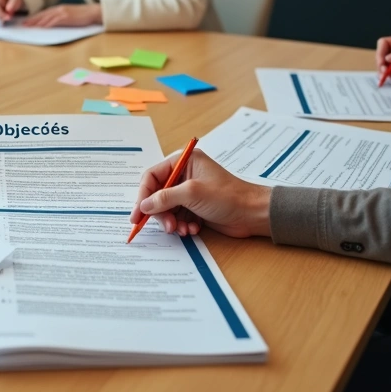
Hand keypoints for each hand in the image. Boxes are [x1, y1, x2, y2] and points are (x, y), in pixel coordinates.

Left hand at [22, 4, 101, 27]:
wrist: (94, 12)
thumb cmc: (84, 16)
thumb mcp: (70, 16)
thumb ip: (61, 18)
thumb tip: (53, 24)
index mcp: (59, 8)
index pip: (44, 13)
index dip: (35, 17)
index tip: (27, 22)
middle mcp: (59, 9)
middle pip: (42, 15)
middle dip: (32, 20)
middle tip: (23, 25)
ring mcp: (62, 12)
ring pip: (46, 18)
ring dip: (36, 23)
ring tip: (28, 27)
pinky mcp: (66, 17)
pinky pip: (53, 21)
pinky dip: (46, 24)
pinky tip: (41, 28)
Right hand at [131, 148, 271, 238]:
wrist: (253, 213)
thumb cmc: (227, 196)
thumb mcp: (192, 194)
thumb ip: (164, 198)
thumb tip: (143, 205)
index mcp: (183, 161)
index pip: (152, 176)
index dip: (143, 195)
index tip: (137, 213)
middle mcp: (184, 174)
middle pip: (157, 194)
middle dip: (160, 212)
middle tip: (166, 226)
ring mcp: (189, 191)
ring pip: (167, 208)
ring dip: (172, 221)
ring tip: (182, 229)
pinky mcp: (195, 206)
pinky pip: (178, 216)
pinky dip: (182, 224)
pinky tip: (192, 229)